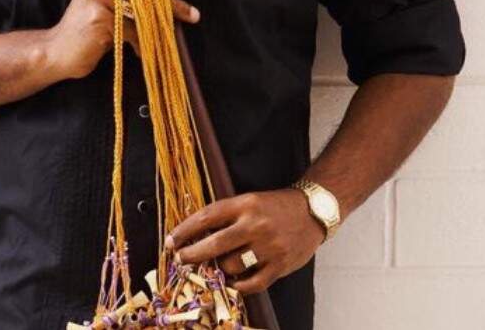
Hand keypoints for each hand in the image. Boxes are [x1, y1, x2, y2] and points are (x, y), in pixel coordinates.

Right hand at [48, 0, 199, 79]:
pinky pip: (133, 29)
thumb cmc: (88, 27)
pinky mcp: (99, 17)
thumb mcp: (108, 0)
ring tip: (173, 36)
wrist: (57, 50)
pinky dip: (142, 42)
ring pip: (143, 9)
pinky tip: (144, 51)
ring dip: (162, 25)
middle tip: (193, 14)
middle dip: (173, 3)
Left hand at [165, 188, 324, 294]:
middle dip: (192, 255)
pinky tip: (231, 282)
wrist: (313, 211)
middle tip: (180, 259)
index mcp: (245, 204)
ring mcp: (268, 247)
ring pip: (231, 265)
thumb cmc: (276, 206)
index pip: (207, 217)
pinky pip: (252, 283)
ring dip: (217, 269)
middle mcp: (255, 224)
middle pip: (214, 244)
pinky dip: (238, 285)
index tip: (171, 241)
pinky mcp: (280, 265)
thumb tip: (196, 234)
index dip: (184, 230)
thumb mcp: (250, 200)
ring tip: (211, 268)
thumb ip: (227, 216)